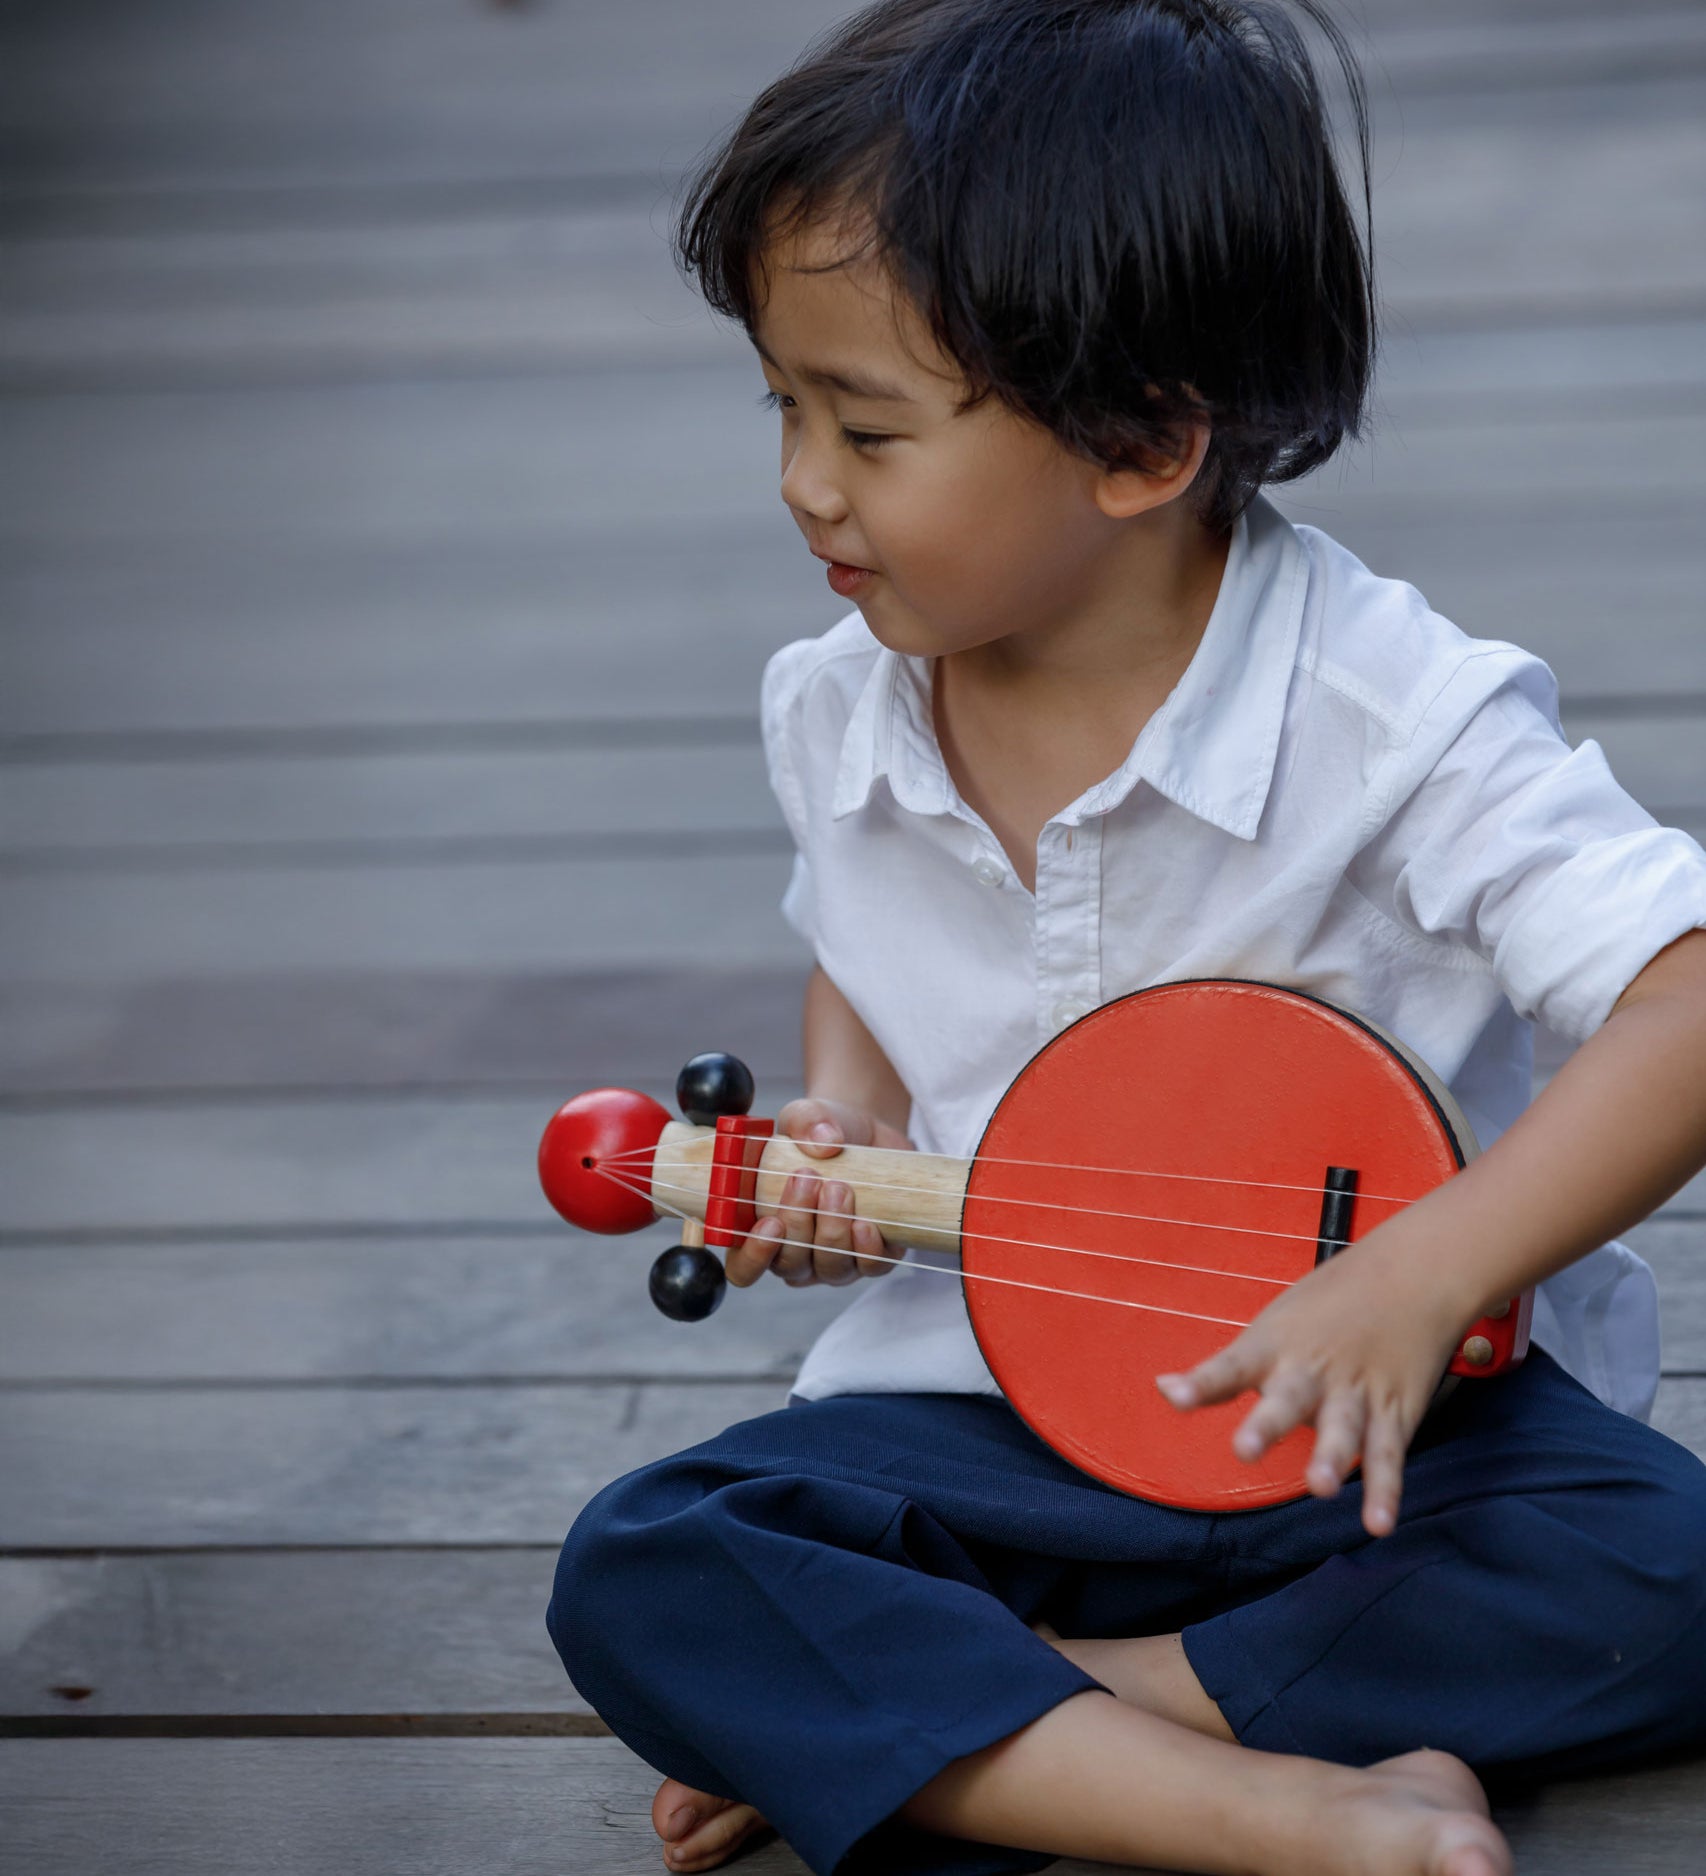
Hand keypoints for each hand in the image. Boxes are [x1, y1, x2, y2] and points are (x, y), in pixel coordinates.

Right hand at [724, 1097, 912, 1290]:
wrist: (869, 1134)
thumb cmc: (823, 1134)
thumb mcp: (806, 1116)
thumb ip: (805, 1121)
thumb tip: (824, 1142)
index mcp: (761, 1229)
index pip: (743, 1267)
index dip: (753, 1257)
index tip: (770, 1223)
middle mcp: (795, 1253)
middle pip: (789, 1264)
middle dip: (798, 1223)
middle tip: (808, 1179)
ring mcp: (834, 1260)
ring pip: (829, 1267)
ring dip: (832, 1230)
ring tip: (840, 1188)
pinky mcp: (872, 1256)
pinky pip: (869, 1268)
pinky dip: (867, 1249)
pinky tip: (866, 1223)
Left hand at [1155, 1225, 1467, 1537]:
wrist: (1413, 1274)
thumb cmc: (1330, 1305)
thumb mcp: (1275, 1326)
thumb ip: (1229, 1370)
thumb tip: (1165, 1389)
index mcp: (1275, 1345)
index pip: (1231, 1365)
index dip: (1202, 1382)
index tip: (1173, 1394)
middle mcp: (1311, 1370)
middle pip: (1288, 1398)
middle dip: (1267, 1425)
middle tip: (1246, 1450)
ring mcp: (1354, 1392)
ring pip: (1343, 1428)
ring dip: (1331, 1456)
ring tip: (1319, 1486)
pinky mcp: (1394, 1413)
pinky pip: (1387, 1455)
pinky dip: (1385, 1490)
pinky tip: (1378, 1523)